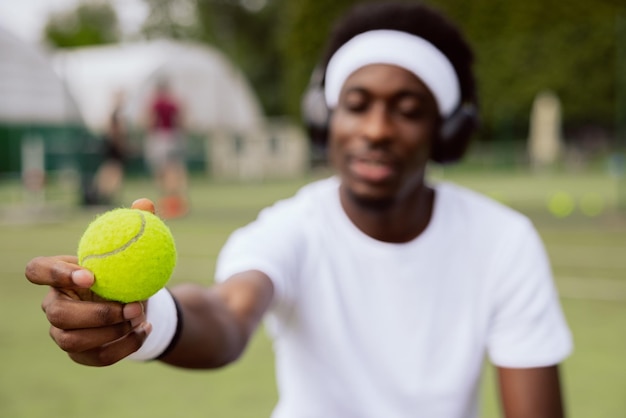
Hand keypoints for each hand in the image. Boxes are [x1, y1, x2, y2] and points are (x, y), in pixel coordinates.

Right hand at [24, 198, 156, 365]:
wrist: (138, 302)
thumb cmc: (128, 271)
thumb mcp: (135, 248)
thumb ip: (138, 225)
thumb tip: (145, 204)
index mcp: (60, 274)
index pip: (36, 270)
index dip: (55, 274)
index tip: (90, 275)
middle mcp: (54, 304)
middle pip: (56, 314)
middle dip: (95, 313)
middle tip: (131, 306)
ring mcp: (63, 331)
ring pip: (71, 340)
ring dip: (110, 332)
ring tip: (140, 318)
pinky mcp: (80, 353)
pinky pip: (96, 356)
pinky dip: (124, 347)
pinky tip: (145, 330)